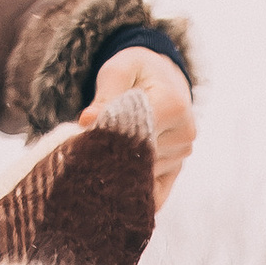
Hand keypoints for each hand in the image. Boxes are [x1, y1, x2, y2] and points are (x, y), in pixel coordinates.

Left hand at [86, 47, 194, 208]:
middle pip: (139, 158)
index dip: (107, 141)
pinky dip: (133, 194)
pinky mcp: (177, 169)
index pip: (136, 133)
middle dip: (109, 158)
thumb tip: (86, 121)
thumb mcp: (118, 70)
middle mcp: (184, 134)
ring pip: (142, 175)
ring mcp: (182, 155)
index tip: (81, 143)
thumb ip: (104, 94)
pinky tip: (114, 193)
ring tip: (98, 159)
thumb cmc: (136, 72)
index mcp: (173, 106)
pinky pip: (154, 193)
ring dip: (118, 171)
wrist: (162, 79)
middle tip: (81, 156)